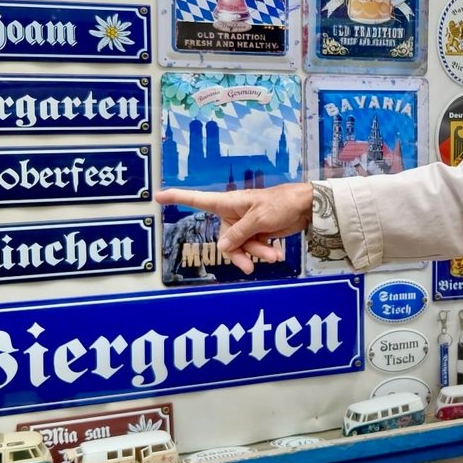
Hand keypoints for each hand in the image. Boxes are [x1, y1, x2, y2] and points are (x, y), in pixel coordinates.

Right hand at [155, 183, 313, 273]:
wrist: (306, 207)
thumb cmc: (281, 203)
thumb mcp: (258, 218)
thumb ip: (239, 234)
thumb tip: (222, 247)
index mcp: (229, 203)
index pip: (197, 200)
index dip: (177, 198)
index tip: (157, 196)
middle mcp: (233, 214)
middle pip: (224, 239)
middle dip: (239, 252)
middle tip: (251, 265)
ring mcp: (245, 225)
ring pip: (241, 247)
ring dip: (256, 253)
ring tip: (274, 255)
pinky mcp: (257, 233)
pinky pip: (253, 248)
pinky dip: (263, 252)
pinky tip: (277, 254)